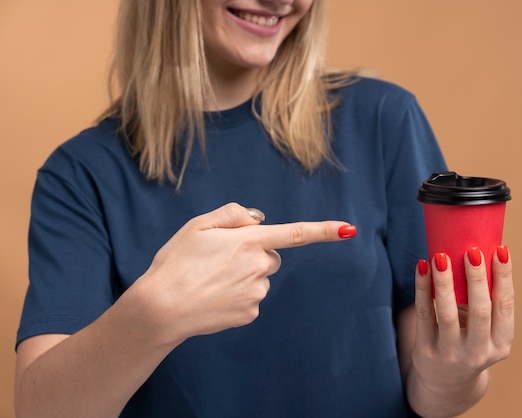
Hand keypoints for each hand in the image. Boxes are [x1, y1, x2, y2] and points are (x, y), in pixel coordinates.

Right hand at [131, 202, 355, 343]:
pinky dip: (237, 296)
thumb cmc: (176, 262)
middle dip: (254, 254)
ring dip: (244, 276)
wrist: (161, 308)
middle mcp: (259, 266)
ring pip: (260, 278)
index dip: (325, 230)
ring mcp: (256, 293)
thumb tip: (257, 218)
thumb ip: (232, 214)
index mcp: (249, 241)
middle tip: (221, 260)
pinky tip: (214, 297)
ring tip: (212, 280)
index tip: (349, 229)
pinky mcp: (249, 313)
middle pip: (272, 256)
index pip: (296, 233)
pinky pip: (251, 299)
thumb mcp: (197, 225)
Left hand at [412, 247, 513, 397]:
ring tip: (441, 256)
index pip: (505, 306)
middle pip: (480, 310)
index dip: (504, 277)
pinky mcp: (426, 351)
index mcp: (501, 343)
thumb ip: (484, 301)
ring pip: (447, 313)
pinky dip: (422, 289)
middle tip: (471, 250)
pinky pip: (423, 314)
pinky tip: (421, 268)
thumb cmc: (468, 342)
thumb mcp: (484, 331)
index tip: (501, 250)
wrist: (445, 384)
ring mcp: (451, 353)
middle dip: (477, 278)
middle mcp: (478, 351)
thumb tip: (476, 251)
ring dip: (444, 281)